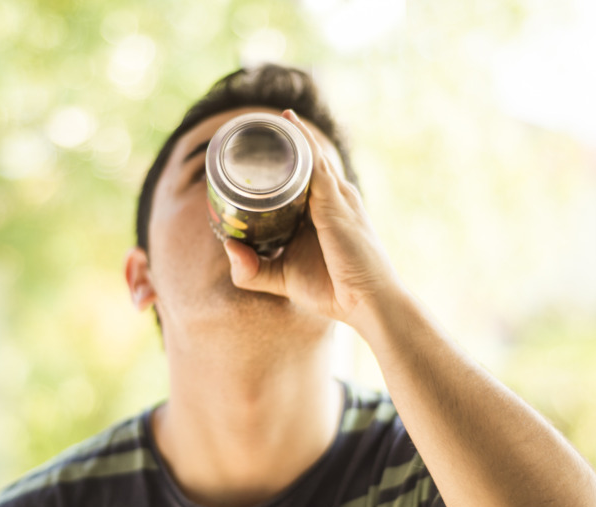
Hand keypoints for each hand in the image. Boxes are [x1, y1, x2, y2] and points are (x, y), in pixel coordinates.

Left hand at [223, 109, 401, 325]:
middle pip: (304, 160)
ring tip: (267, 115)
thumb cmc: (332, 290)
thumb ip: (251, 269)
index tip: (253, 148)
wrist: (369, 303)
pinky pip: (315, 164)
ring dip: (291, 133)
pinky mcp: (335, 202)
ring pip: (309, 155)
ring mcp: (337, 197)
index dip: (279, 162)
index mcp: (322, 212)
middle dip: (282, 141)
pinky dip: (301, 143)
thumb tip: (226, 246)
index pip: (298, 177)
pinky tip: (285, 125)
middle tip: (253, 124)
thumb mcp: (281, 278)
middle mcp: (333, 198)